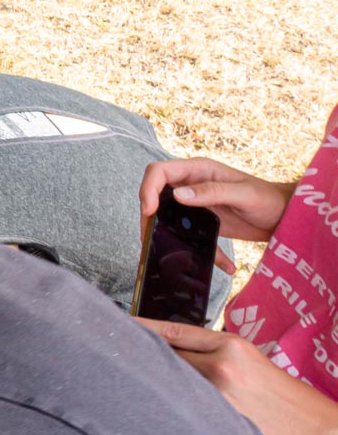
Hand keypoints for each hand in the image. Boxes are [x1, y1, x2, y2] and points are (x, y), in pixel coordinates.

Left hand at [135, 317, 337, 434]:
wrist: (318, 427)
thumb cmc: (284, 395)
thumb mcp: (251, 361)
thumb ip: (214, 354)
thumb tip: (177, 355)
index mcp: (230, 344)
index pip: (174, 332)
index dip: (143, 328)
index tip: (118, 324)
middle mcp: (220, 365)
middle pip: (166, 357)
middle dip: (145, 360)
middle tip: (119, 358)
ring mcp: (218, 394)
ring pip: (172, 383)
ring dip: (158, 387)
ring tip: (139, 389)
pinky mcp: (220, 419)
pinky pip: (185, 409)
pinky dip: (173, 408)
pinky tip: (163, 412)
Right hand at [139, 158, 291, 244]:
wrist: (286, 217)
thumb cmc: (270, 199)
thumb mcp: (243, 193)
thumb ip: (212, 191)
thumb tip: (178, 195)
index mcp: (198, 170)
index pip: (160, 172)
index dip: (148, 188)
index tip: (150, 210)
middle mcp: (192, 185)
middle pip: (155, 193)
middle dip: (148, 214)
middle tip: (149, 236)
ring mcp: (195, 204)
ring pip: (166, 215)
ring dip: (163, 233)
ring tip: (165, 252)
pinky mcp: (203, 222)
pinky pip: (187, 234)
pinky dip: (196, 249)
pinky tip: (219, 264)